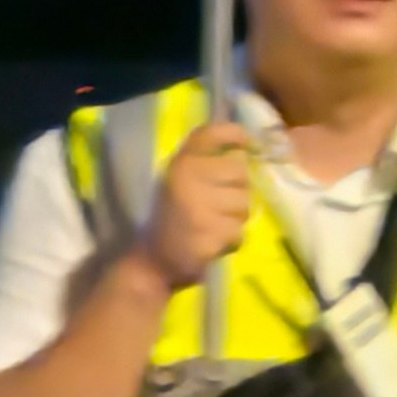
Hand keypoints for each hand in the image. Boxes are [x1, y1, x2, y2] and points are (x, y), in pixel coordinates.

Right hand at [137, 120, 256, 285]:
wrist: (150, 263)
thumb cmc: (170, 218)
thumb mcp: (180, 180)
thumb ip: (205, 160)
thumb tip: (246, 146)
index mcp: (180, 163)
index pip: (213, 132)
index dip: (235, 134)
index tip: (247, 143)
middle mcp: (188, 179)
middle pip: (241, 172)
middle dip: (236, 191)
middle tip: (215, 206)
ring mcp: (199, 208)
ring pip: (244, 204)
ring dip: (235, 218)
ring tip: (212, 226)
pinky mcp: (209, 236)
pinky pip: (239, 232)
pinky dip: (231, 240)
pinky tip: (212, 243)